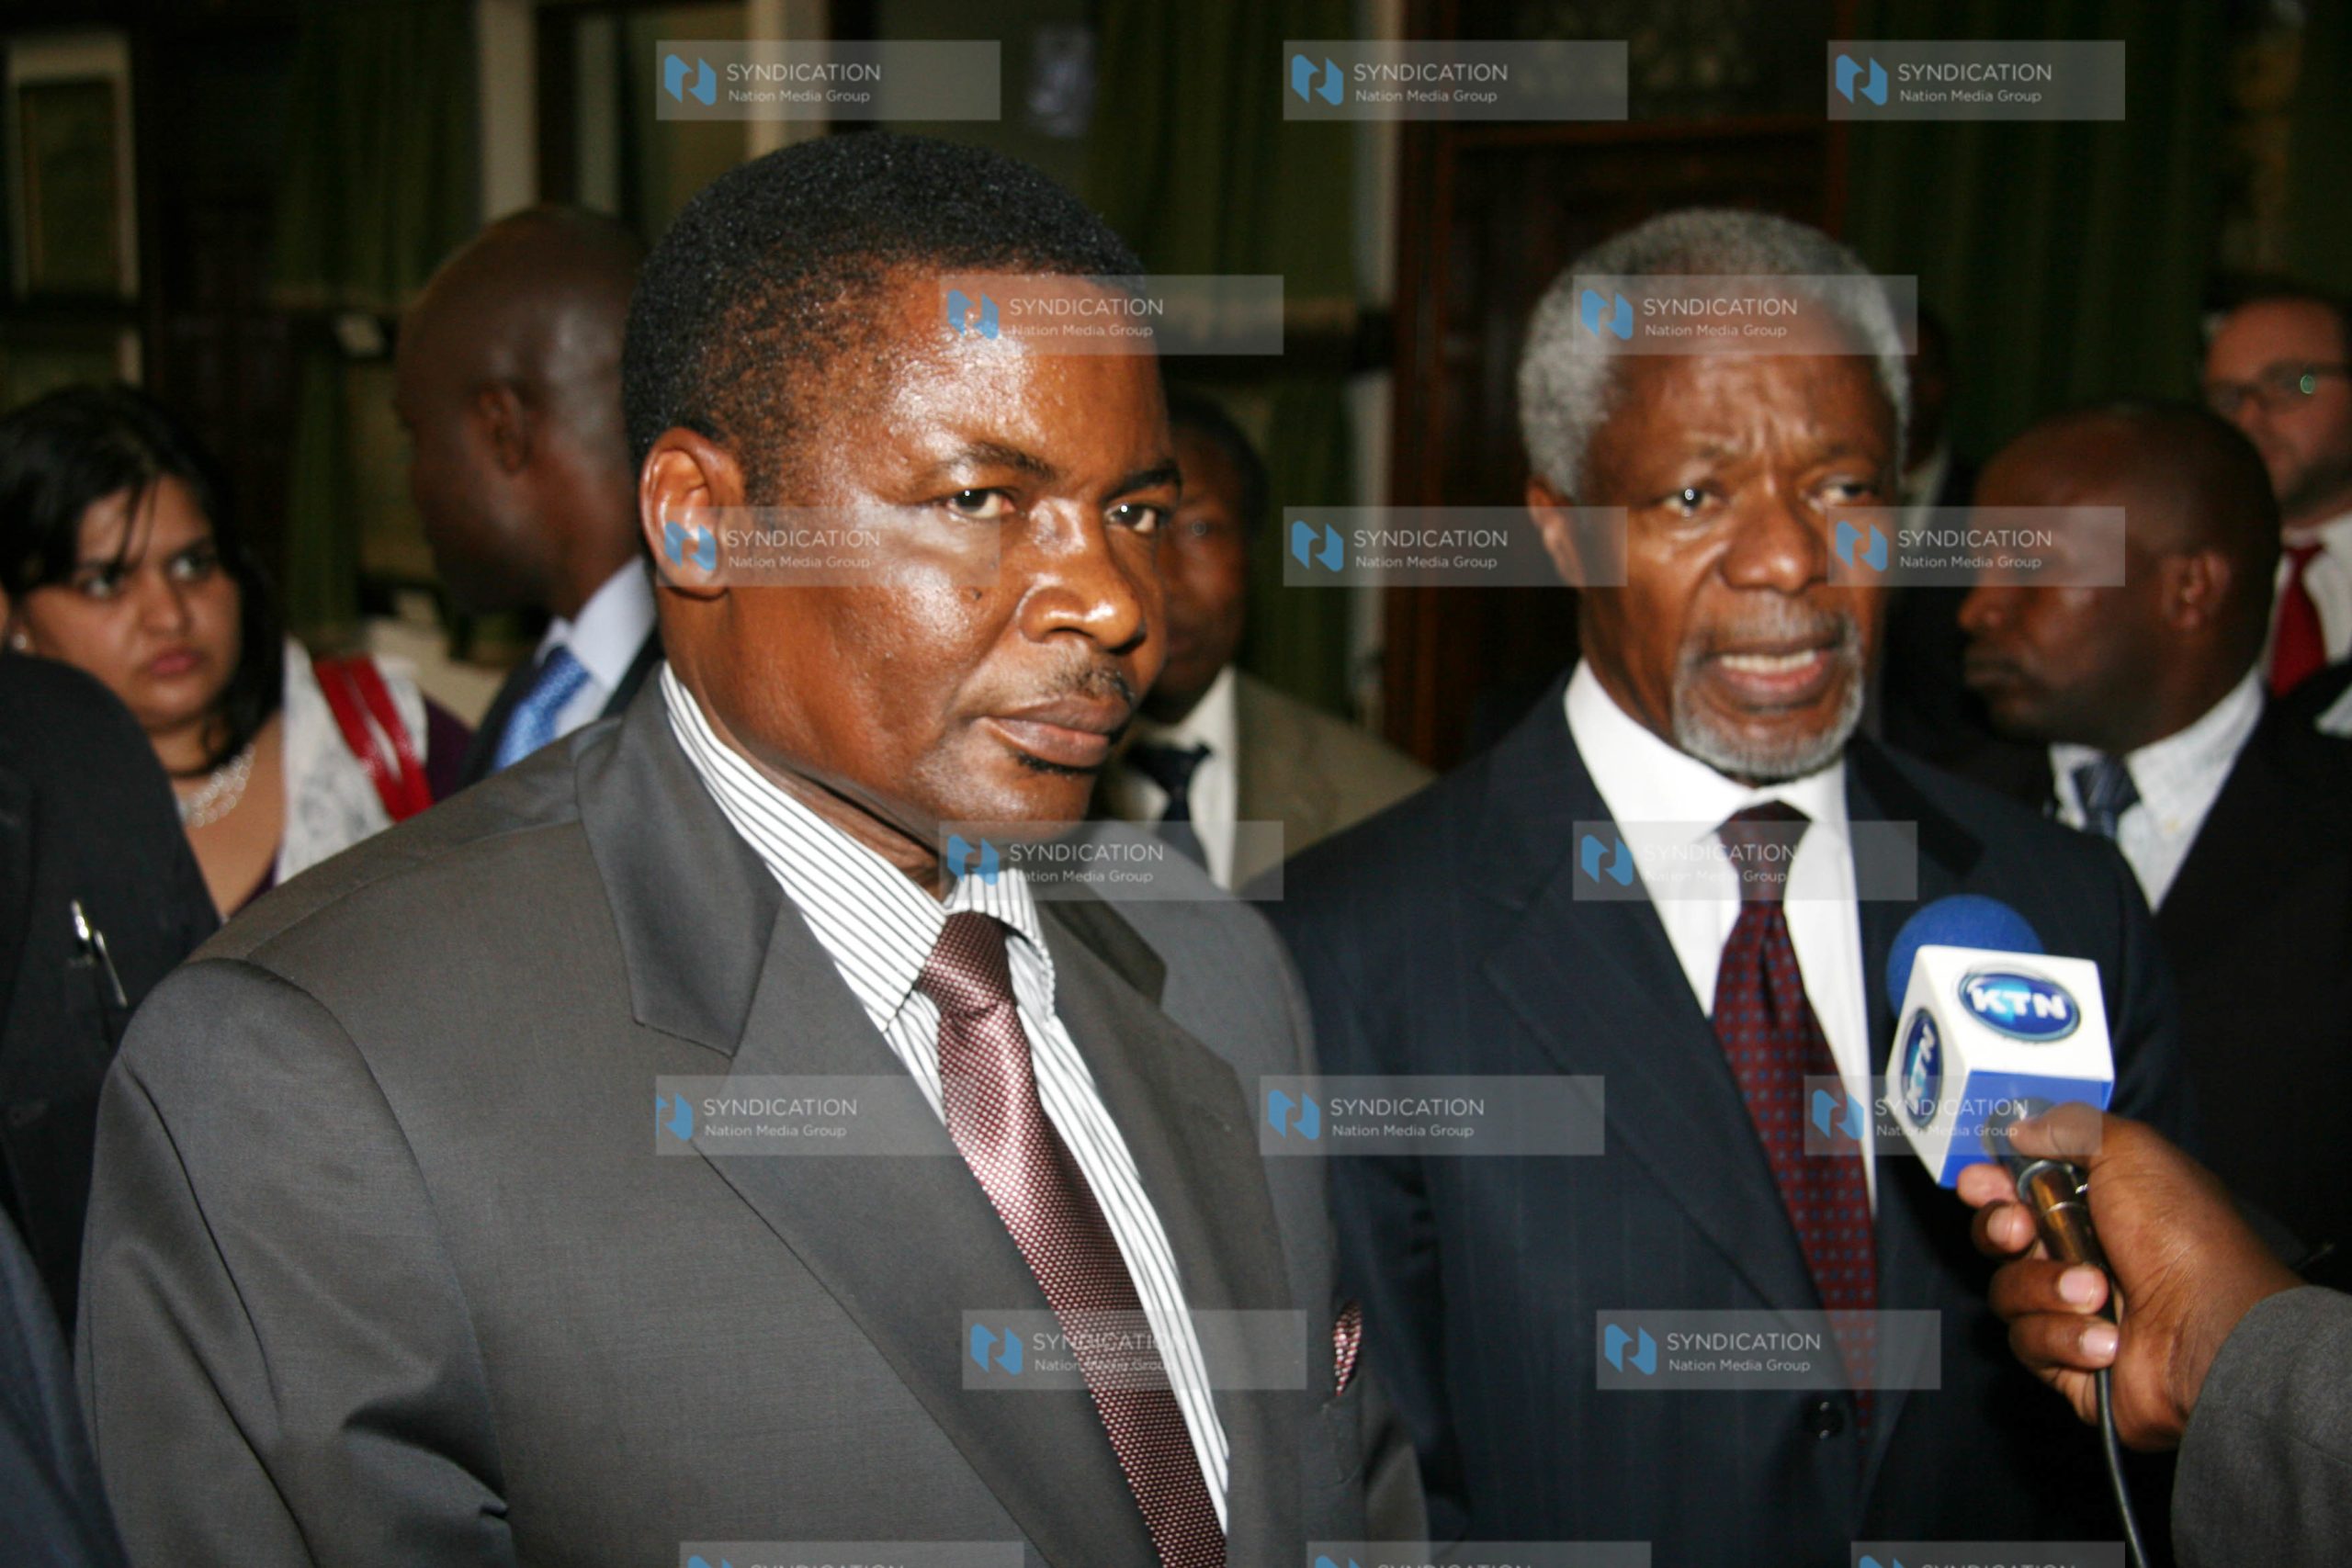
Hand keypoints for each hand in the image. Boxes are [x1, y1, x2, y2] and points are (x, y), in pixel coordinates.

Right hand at [1955, 1104, 2299, 1449]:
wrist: (2212, 1333)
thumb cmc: (2182, 1238)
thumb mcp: (2133, 1152)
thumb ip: (2070, 1127)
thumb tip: (2020, 1129)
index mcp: (2098, 1203)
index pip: (2021, 1186)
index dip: (1991, 1183)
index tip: (1978, 1182)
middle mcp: (2083, 1252)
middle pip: (2001, 1235)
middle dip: (1998, 1228)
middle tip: (2018, 1229)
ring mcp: (2073, 1308)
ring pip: (2008, 1290)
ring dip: (2046, 1287)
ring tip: (2095, 1292)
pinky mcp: (2069, 1359)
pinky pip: (2028, 1341)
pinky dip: (2064, 1337)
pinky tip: (2107, 1339)